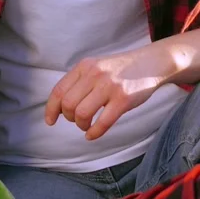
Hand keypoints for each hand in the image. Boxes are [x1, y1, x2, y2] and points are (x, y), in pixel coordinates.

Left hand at [44, 41, 172, 139]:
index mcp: (84, 66)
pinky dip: (94, 133)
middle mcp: (94, 74)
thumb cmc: (119, 69)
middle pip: (68, 104)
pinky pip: (103, 122)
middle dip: (69, 118)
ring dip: (81, 125)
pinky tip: (93, 135)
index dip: (51, 108)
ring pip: (82, 113)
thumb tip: (61, 104)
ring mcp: (109, 86)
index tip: (50, 121)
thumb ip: (80, 80)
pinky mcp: (123, 99)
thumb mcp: (96, 66)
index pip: (59, 90)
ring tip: (86, 126)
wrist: (149, 64)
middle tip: (77, 120)